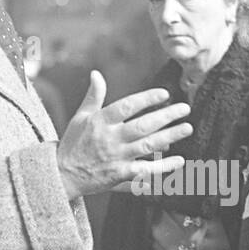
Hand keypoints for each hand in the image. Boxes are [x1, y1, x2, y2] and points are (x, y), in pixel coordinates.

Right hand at [57, 71, 191, 199]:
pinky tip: (179, 161)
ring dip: (169, 136)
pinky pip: (145, 170)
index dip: (147, 99)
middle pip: (143, 125)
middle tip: (185, 109)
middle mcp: (110, 138)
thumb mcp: (80, 117)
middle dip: (166, 116)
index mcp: (100, 121)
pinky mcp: (120, 174)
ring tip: (186, 128)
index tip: (165, 94)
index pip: (127, 106)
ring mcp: (116, 157)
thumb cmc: (73, 144)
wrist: (62, 175)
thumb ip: (93, 96)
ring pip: (147, 145)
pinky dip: (162, 166)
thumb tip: (96, 73)